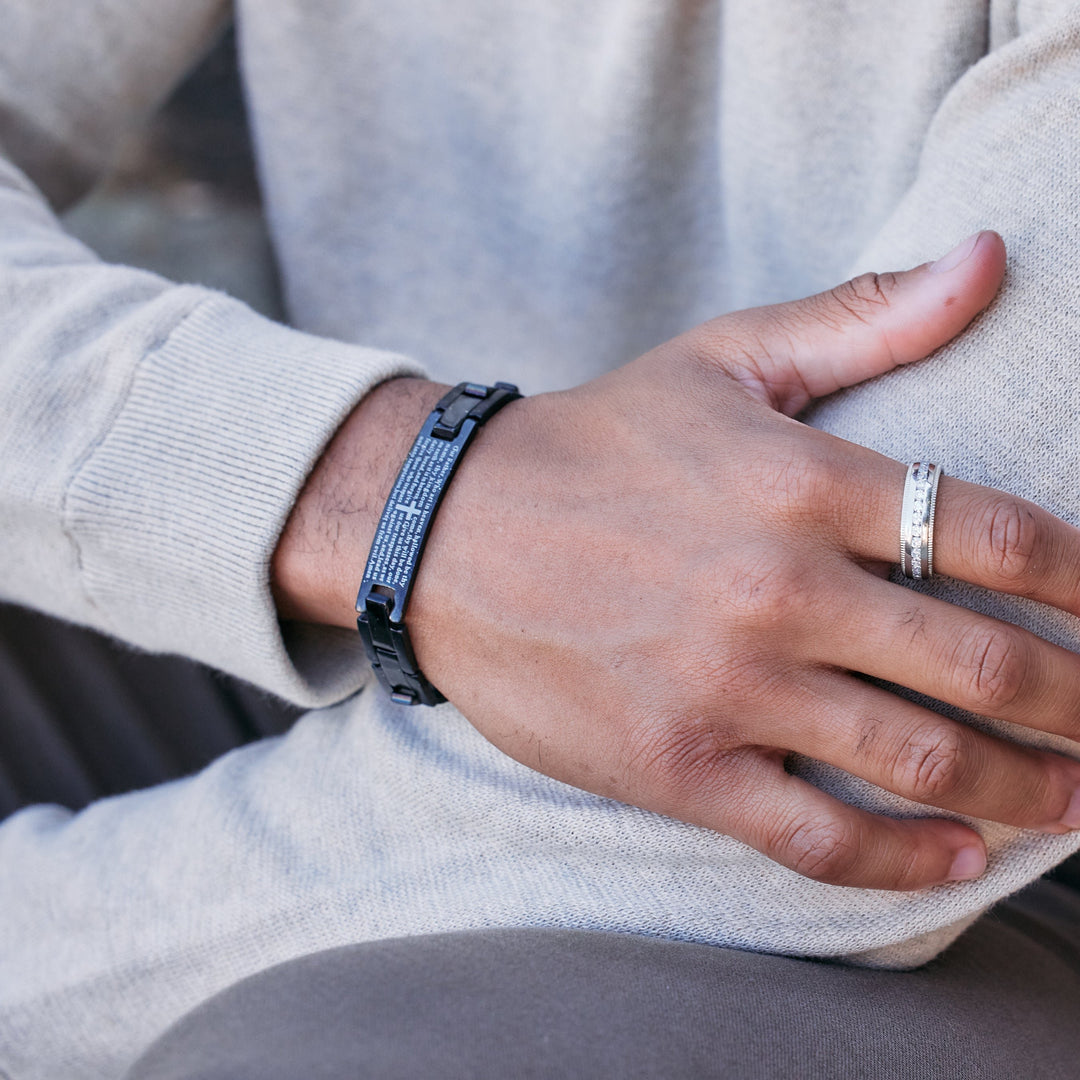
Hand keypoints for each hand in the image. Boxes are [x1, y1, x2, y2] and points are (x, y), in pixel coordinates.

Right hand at [275, 230, 1079, 890]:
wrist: (444, 531)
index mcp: (800, 482)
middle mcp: (776, 590)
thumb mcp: (722, 359)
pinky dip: (901, 858)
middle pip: (982, 664)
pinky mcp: (675, 764)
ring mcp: (725, 688)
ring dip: (1024, 789)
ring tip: (1076, 799)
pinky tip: (961, 855)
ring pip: (917, 759)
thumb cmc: (594, 444)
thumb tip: (991, 255)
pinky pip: (815, 837)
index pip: (998, 536)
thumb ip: (863, 315)